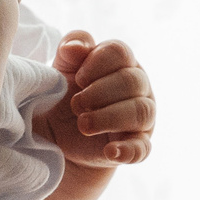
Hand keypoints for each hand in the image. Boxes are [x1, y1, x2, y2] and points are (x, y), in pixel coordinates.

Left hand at [39, 32, 154, 166]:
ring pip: (140, 112)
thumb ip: (69, 51)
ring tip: (83, 124)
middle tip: (75, 104)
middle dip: (99, 92)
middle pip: (132, 81)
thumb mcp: (61, 70)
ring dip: (109, 118)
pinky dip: (128, 150)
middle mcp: (138, 87)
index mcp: (120, 63)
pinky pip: (142, 148)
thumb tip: (77, 47)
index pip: (119, 52)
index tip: (78, 79)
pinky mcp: (136, 145)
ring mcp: (141, 117)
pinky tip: (110, 151)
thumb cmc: (64, 94)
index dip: (96, 63)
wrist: (57, 137)